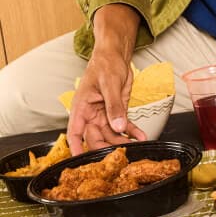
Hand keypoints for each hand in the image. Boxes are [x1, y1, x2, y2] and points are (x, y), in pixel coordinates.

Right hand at [66, 4, 146, 154]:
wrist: (117, 55)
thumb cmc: (105, 64)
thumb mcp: (109, 84)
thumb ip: (114, 106)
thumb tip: (117, 126)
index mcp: (81, 107)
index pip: (75, 132)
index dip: (76, 148)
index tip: (81, 161)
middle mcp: (91, 114)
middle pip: (95, 138)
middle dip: (106, 148)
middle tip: (119, 156)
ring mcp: (105, 114)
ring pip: (111, 134)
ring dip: (122, 141)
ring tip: (135, 147)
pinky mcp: (118, 111)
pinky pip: (124, 125)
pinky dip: (132, 132)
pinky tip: (141, 137)